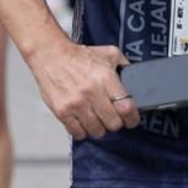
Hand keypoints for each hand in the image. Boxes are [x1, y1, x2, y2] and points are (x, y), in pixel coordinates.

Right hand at [25, 38, 140, 139]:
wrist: (50, 55)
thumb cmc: (78, 56)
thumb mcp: (109, 54)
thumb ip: (125, 66)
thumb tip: (137, 80)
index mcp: (105, 78)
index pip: (126, 108)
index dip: (132, 118)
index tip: (131, 119)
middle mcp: (91, 92)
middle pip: (113, 123)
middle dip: (116, 122)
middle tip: (112, 117)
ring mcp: (76, 104)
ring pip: (97, 131)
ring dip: (99, 127)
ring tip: (97, 118)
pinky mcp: (62, 111)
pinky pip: (78, 133)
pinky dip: (82, 130)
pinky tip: (83, 121)